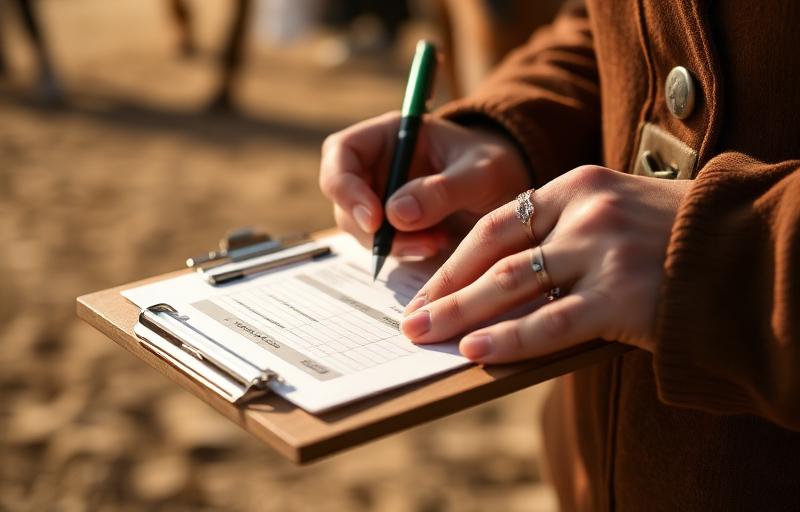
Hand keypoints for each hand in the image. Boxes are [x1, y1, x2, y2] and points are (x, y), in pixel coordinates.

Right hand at [319, 112, 529, 257]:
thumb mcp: (480, 173)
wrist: (509, 186)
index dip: (345, 186)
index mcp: (390, 134)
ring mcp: (382, 196)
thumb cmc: (496, 165)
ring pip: (360, 227)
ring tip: (436, 242)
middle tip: (411, 242)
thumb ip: (442, 190)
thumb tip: (395, 214)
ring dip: (391, 243)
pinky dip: (404, 250)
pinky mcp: (393, 224)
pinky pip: (382, 244)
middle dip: (370, 227)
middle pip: (344, 197)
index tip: (374, 219)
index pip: (341, 152)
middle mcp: (378, 164)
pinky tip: (437, 244)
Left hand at [400, 165, 692, 361]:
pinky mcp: (625, 296)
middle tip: (411, 319)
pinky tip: (476, 352)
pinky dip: (510, 339)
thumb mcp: (613, 209)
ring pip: (512, 286)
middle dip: (446, 291)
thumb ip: (561, 232)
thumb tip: (495, 281)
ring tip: (426, 337)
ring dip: (462, 315)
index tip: (427, 287)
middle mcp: (585, 211)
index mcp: (576, 184)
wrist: (749, 249)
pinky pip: (552, 322)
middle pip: (494, 256)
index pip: (495, 223)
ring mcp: (604, 251)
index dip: (453, 259)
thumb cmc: (673, 235)